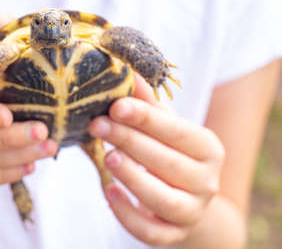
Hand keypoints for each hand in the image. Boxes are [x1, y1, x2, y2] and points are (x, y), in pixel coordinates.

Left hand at [89, 74, 224, 245]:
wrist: (188, 198)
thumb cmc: (172, 154)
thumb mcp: (165, 128)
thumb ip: (148, 105)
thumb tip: (128, 73)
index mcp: (208, 148)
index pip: (175, 131)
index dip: (144, 118)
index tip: (115, 105)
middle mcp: (207, 182)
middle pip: (167, 162)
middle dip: (129, 140)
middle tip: (97, 125)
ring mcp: (192, 211)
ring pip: (163, 199)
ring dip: (132, 177)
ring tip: (107, 156)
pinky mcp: (174, 234)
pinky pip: (151, 231)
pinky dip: (128, 214)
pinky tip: (108, 192)